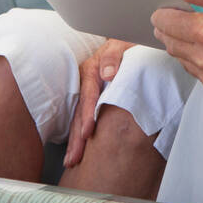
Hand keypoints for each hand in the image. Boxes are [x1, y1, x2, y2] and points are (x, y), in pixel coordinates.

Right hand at [63, 38, 132, 167]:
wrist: (129, 42)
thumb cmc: (126, 43)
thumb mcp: (122, 44)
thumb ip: (114, 56)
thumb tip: (107, 73)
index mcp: (91, 69)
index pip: (88, 96)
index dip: (87, 115)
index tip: (87, 132)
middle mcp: (86, 83)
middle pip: (78, 113)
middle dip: (75, 137)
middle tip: (74, 158)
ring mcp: (88, 92)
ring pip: (78, 119)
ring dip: (75, 141)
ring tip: (72, 160)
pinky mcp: (92, 99)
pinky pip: (84, 119)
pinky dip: (80, 135)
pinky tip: (79, 149)